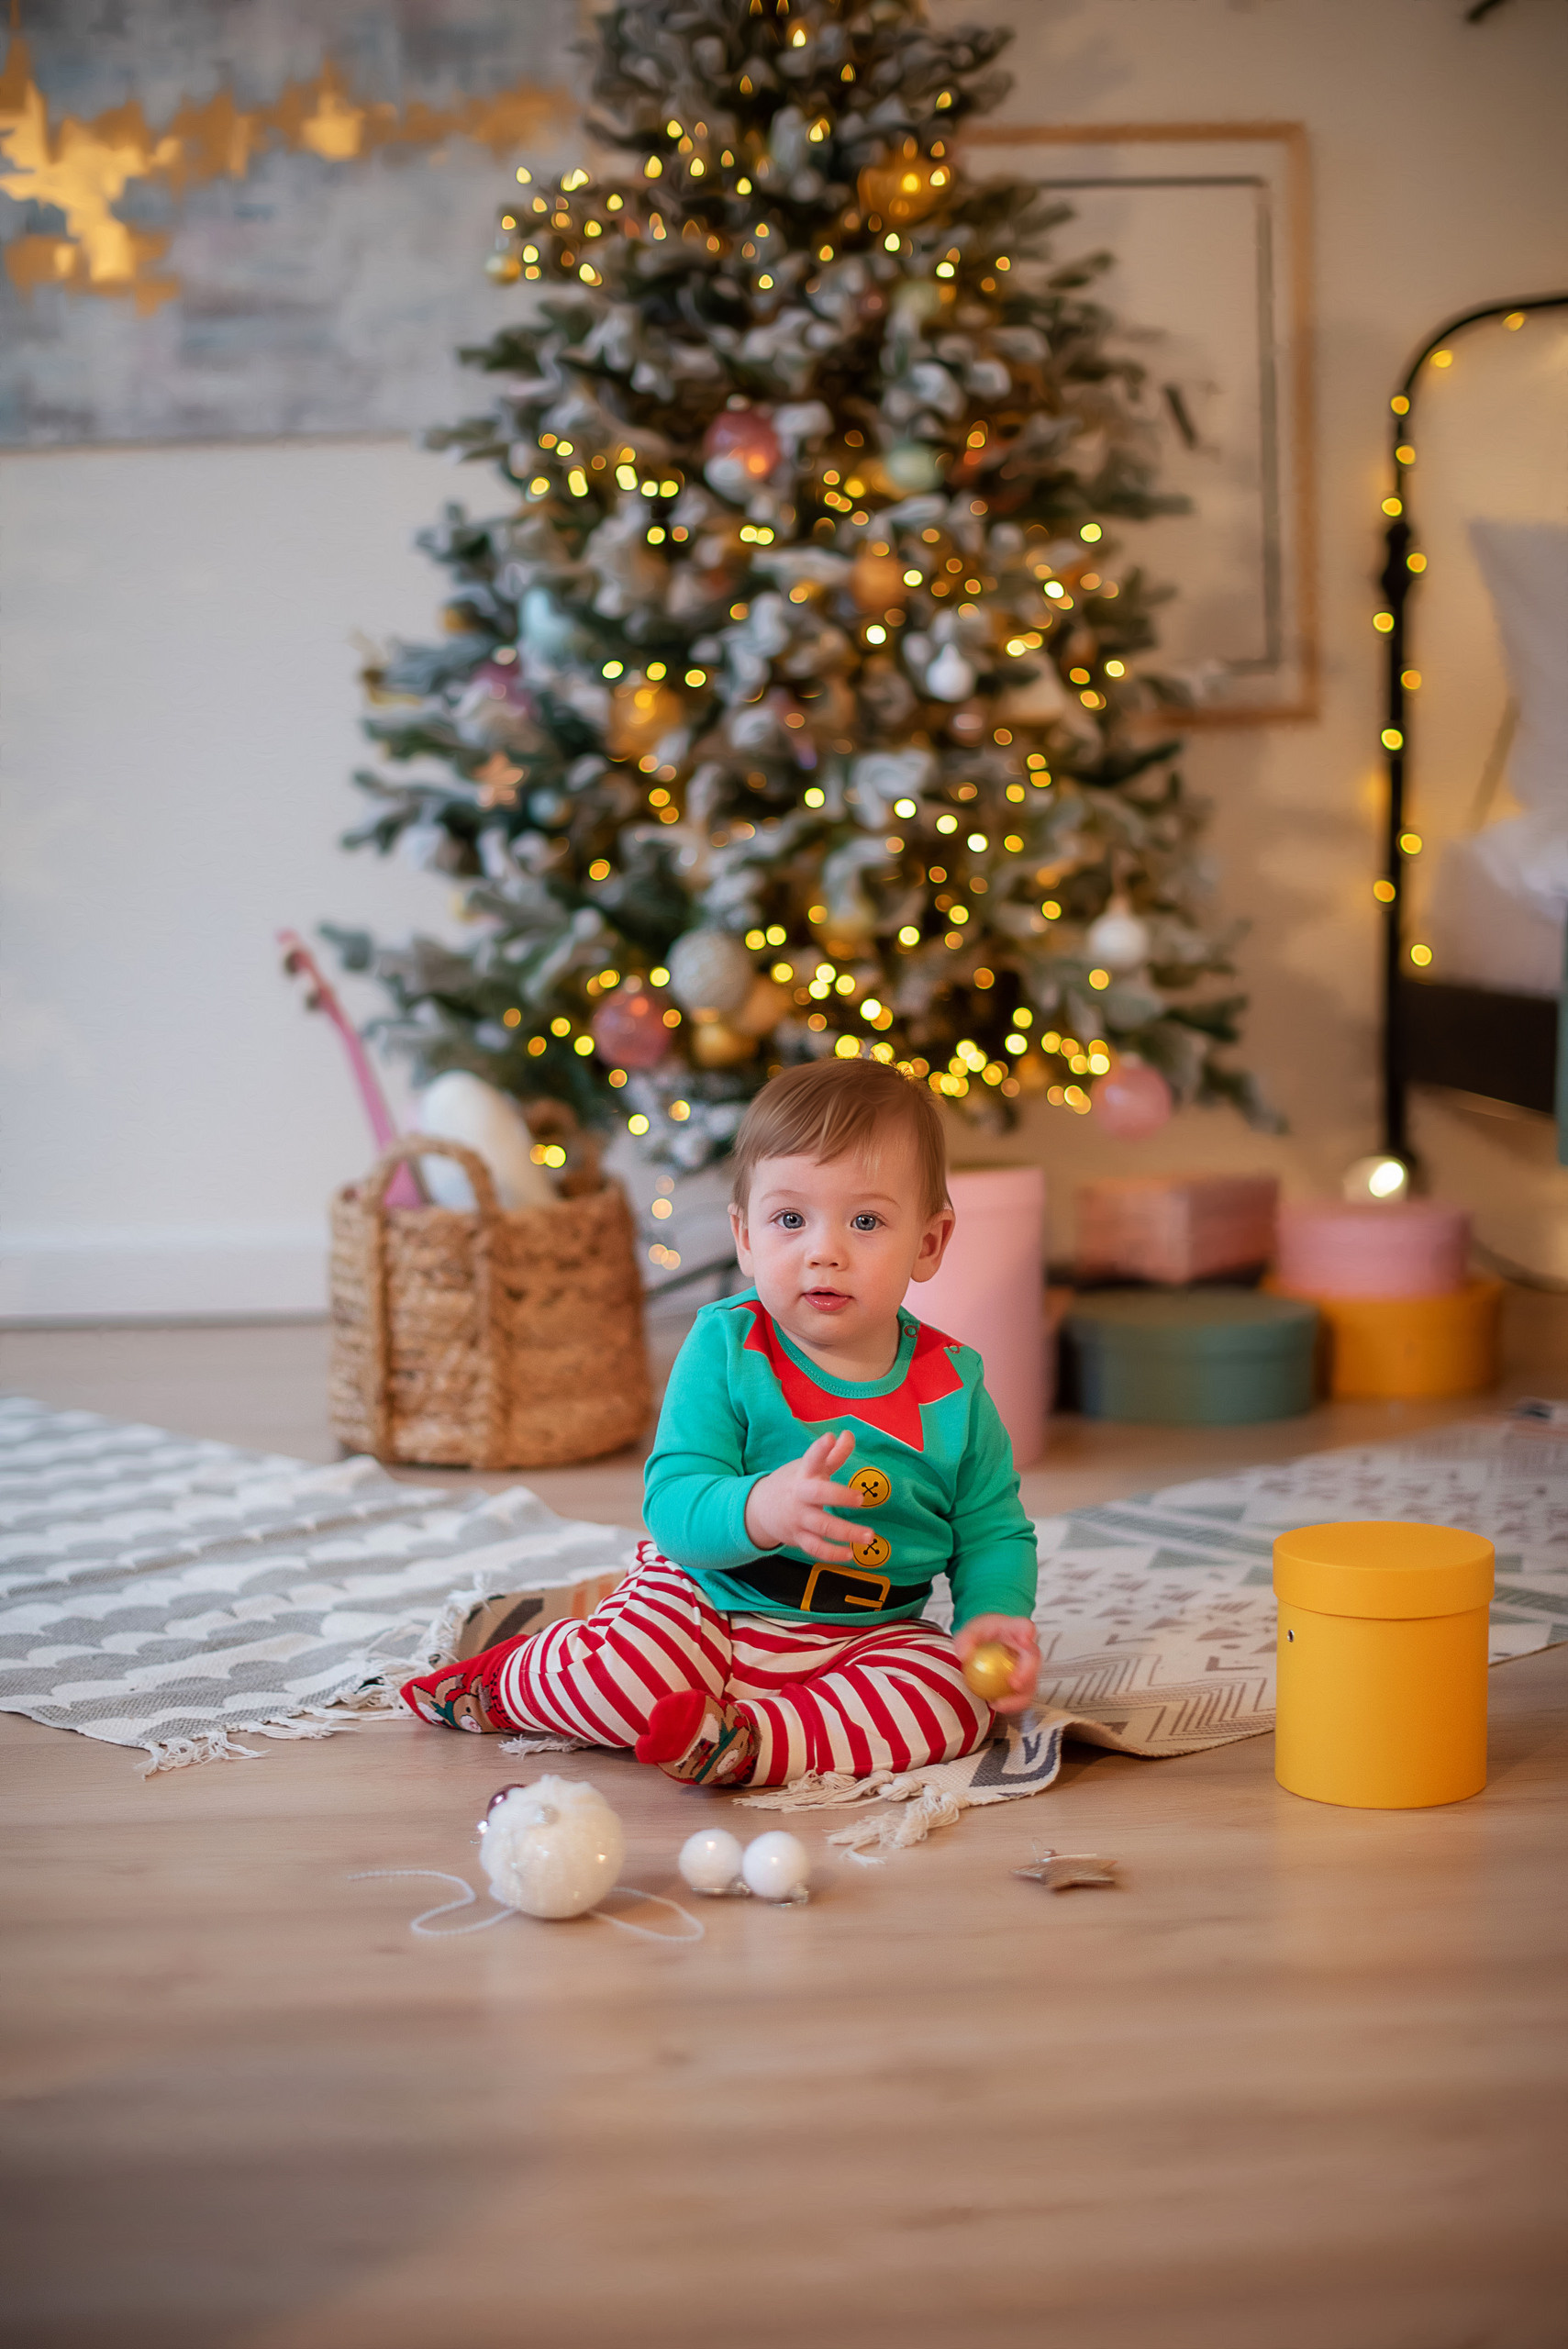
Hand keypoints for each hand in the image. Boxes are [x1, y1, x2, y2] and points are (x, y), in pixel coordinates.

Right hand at [744, 1430, 863, 1563]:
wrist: (760, 1509)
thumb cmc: (794, 1483)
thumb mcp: (809, 1467)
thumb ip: (832, 1455)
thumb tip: (849, 1434)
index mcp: (804, 1473)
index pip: (811, 1458)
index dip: (820, 1449)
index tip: (830, 1438)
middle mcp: (800, 1495)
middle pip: (818, 1494)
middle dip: (839, 1497)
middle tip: (860, 1499)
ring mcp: (799, 1518)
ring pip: (822, 1526)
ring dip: (846, 1532)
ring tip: (869, 1536)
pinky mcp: (798, 1537)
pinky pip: (815, 1549)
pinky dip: (832, 1553)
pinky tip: (851, 1554)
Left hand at [954, 1614, 1040, 1716]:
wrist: (985, 1645)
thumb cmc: (982, 1635)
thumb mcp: (969, 1632)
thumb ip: (964, 1640)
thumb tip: (963, 1655)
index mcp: (1015, 1629)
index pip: (1025, 1626)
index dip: (1027, 1632)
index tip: (1025, 1638)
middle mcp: (1026, 1649)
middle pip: (1033, 1657)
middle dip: (1027, 1672)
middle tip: (1014, 1683)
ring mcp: (1027, 1668)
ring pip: (1031, 1682)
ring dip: (1018, 1696)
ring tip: (999, 1702)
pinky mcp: (1024, 1685)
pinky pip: (1022, 1698)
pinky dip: (1010, 1704)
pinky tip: (994, 1704)